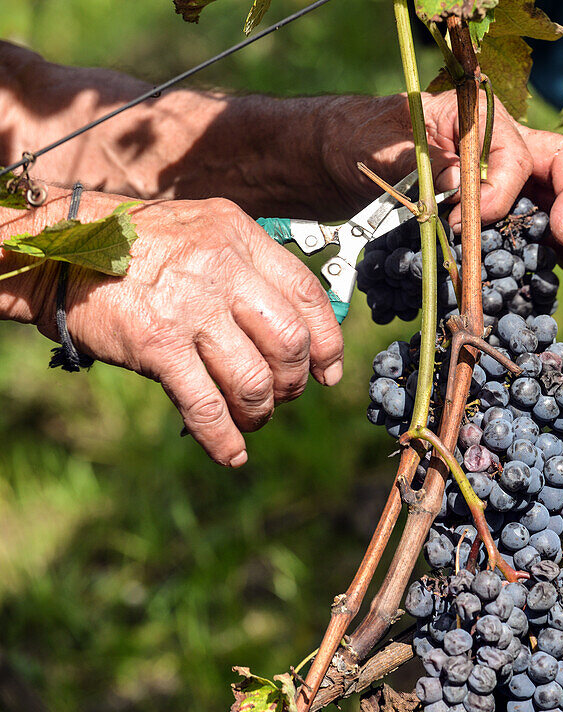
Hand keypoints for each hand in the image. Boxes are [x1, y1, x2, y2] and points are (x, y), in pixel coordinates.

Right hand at [5, 190, 343, 465]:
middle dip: (294, 381)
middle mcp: (221, 267)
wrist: (59, 250)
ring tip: (252, 418)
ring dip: (261, 411)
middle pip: (290, 341)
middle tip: (283, 396)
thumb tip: (296, 328)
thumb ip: (248, 268)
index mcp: (239, 236)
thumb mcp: (202, 233)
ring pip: (255, 379)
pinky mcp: (158, 343)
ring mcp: (191, 306)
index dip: (328, 341)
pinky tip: (231, 453)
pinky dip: (224, 438)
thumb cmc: (136, 247)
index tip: (329, 371)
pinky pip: (206, 405)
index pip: (308, 294)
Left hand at [327, 92, 562, 296]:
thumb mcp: (391, 142)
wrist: (344, 160)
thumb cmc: (367, 140)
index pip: (521, 157)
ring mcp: (514, 188)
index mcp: (487, 125)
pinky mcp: (506, 221)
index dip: (502, 192)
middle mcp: (512, 153)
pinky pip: (546, 238)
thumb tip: (467, 185)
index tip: (463, 221)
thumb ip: (432, 160)